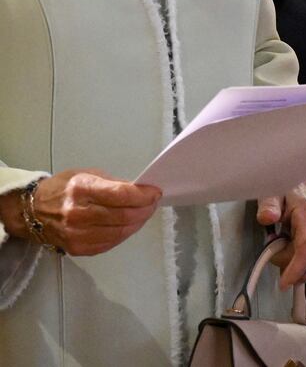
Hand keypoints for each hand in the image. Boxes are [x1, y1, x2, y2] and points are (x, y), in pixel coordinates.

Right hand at [3, 169, 159, 255]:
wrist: (32, 211)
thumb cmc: (63, 189)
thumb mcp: (87, 175)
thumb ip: (113, 184)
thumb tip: (140, 191)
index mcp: (81, 189)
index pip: (121, 194)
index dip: (143, 195)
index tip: (155, 192)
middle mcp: (77, 213)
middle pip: (123, 215)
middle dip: (145, 209)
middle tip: (153, 203)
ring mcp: (76, 234)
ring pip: (120, 232)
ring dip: (138, 222)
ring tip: (144, 213)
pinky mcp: (77, 249)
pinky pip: (110, 243)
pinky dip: (124, 234)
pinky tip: (129, 225)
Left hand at [257, 180, 305, 289]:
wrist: (300, 186)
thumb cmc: (285, 190)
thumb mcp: (271, 193)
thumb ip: (268, 205)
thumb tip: (267, 217)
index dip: (296, 269)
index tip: (283, 284)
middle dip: (286, 262)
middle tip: (271, 245)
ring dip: (291, 260)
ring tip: (279, 242)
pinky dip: (297, 260)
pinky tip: (288, 248)